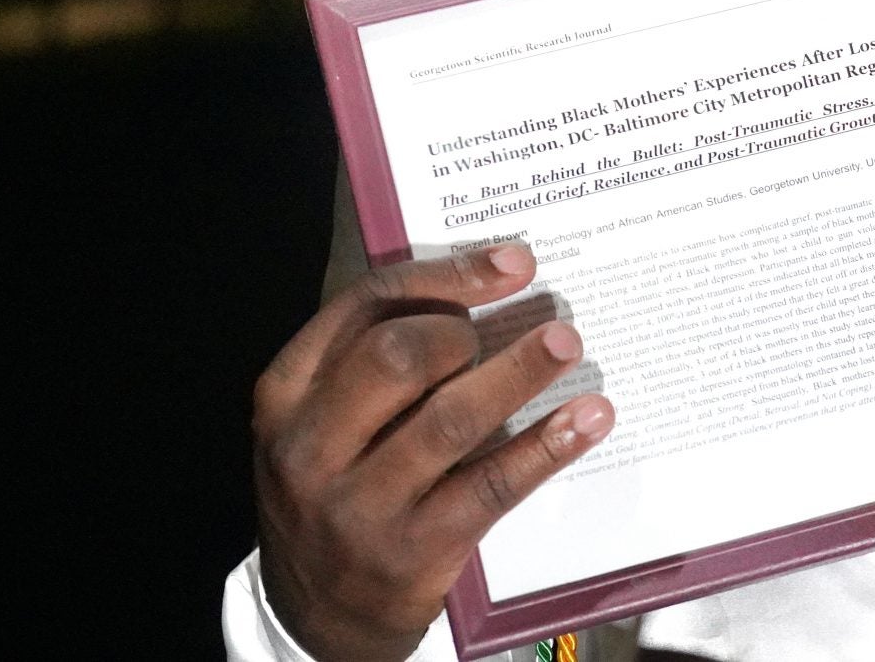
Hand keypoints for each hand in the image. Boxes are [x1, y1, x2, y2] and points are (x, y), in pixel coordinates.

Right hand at [251, 243, 614, 661]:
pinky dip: (545, 446)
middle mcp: (309, 447)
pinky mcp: (411, 550)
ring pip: (449, 420)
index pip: (363, 307)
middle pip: (395, 357)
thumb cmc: (341, 484)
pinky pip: (490, 486)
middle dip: (465, 331)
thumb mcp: (326, 419)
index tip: (514, 262)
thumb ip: (377, 356)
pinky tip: (587, 419)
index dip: (445, 276)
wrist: (319, 613)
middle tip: (517, 326)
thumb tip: (489, 283)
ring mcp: (357, 505)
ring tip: (568, 343)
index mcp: (286, 393)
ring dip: (519, 373)